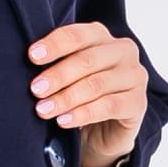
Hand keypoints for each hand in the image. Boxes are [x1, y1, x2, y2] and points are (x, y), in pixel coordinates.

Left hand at [26, 21, 148, 166]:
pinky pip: (109, 106)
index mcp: (103, 37)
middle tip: (35, 89)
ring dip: (66, 98)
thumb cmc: (80, 96)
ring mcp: (135, 77)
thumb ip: (55, 65)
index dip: (55, 44)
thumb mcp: (68, 77)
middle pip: (87, 60)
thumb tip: (28, 64)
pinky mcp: (139, 103)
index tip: (32, 56)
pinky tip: (64, 120)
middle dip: (58, 75)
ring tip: (43, 110)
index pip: (79, 35)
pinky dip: (83, 114)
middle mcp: (123, 52)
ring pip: (96, 84)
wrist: (103, 132)